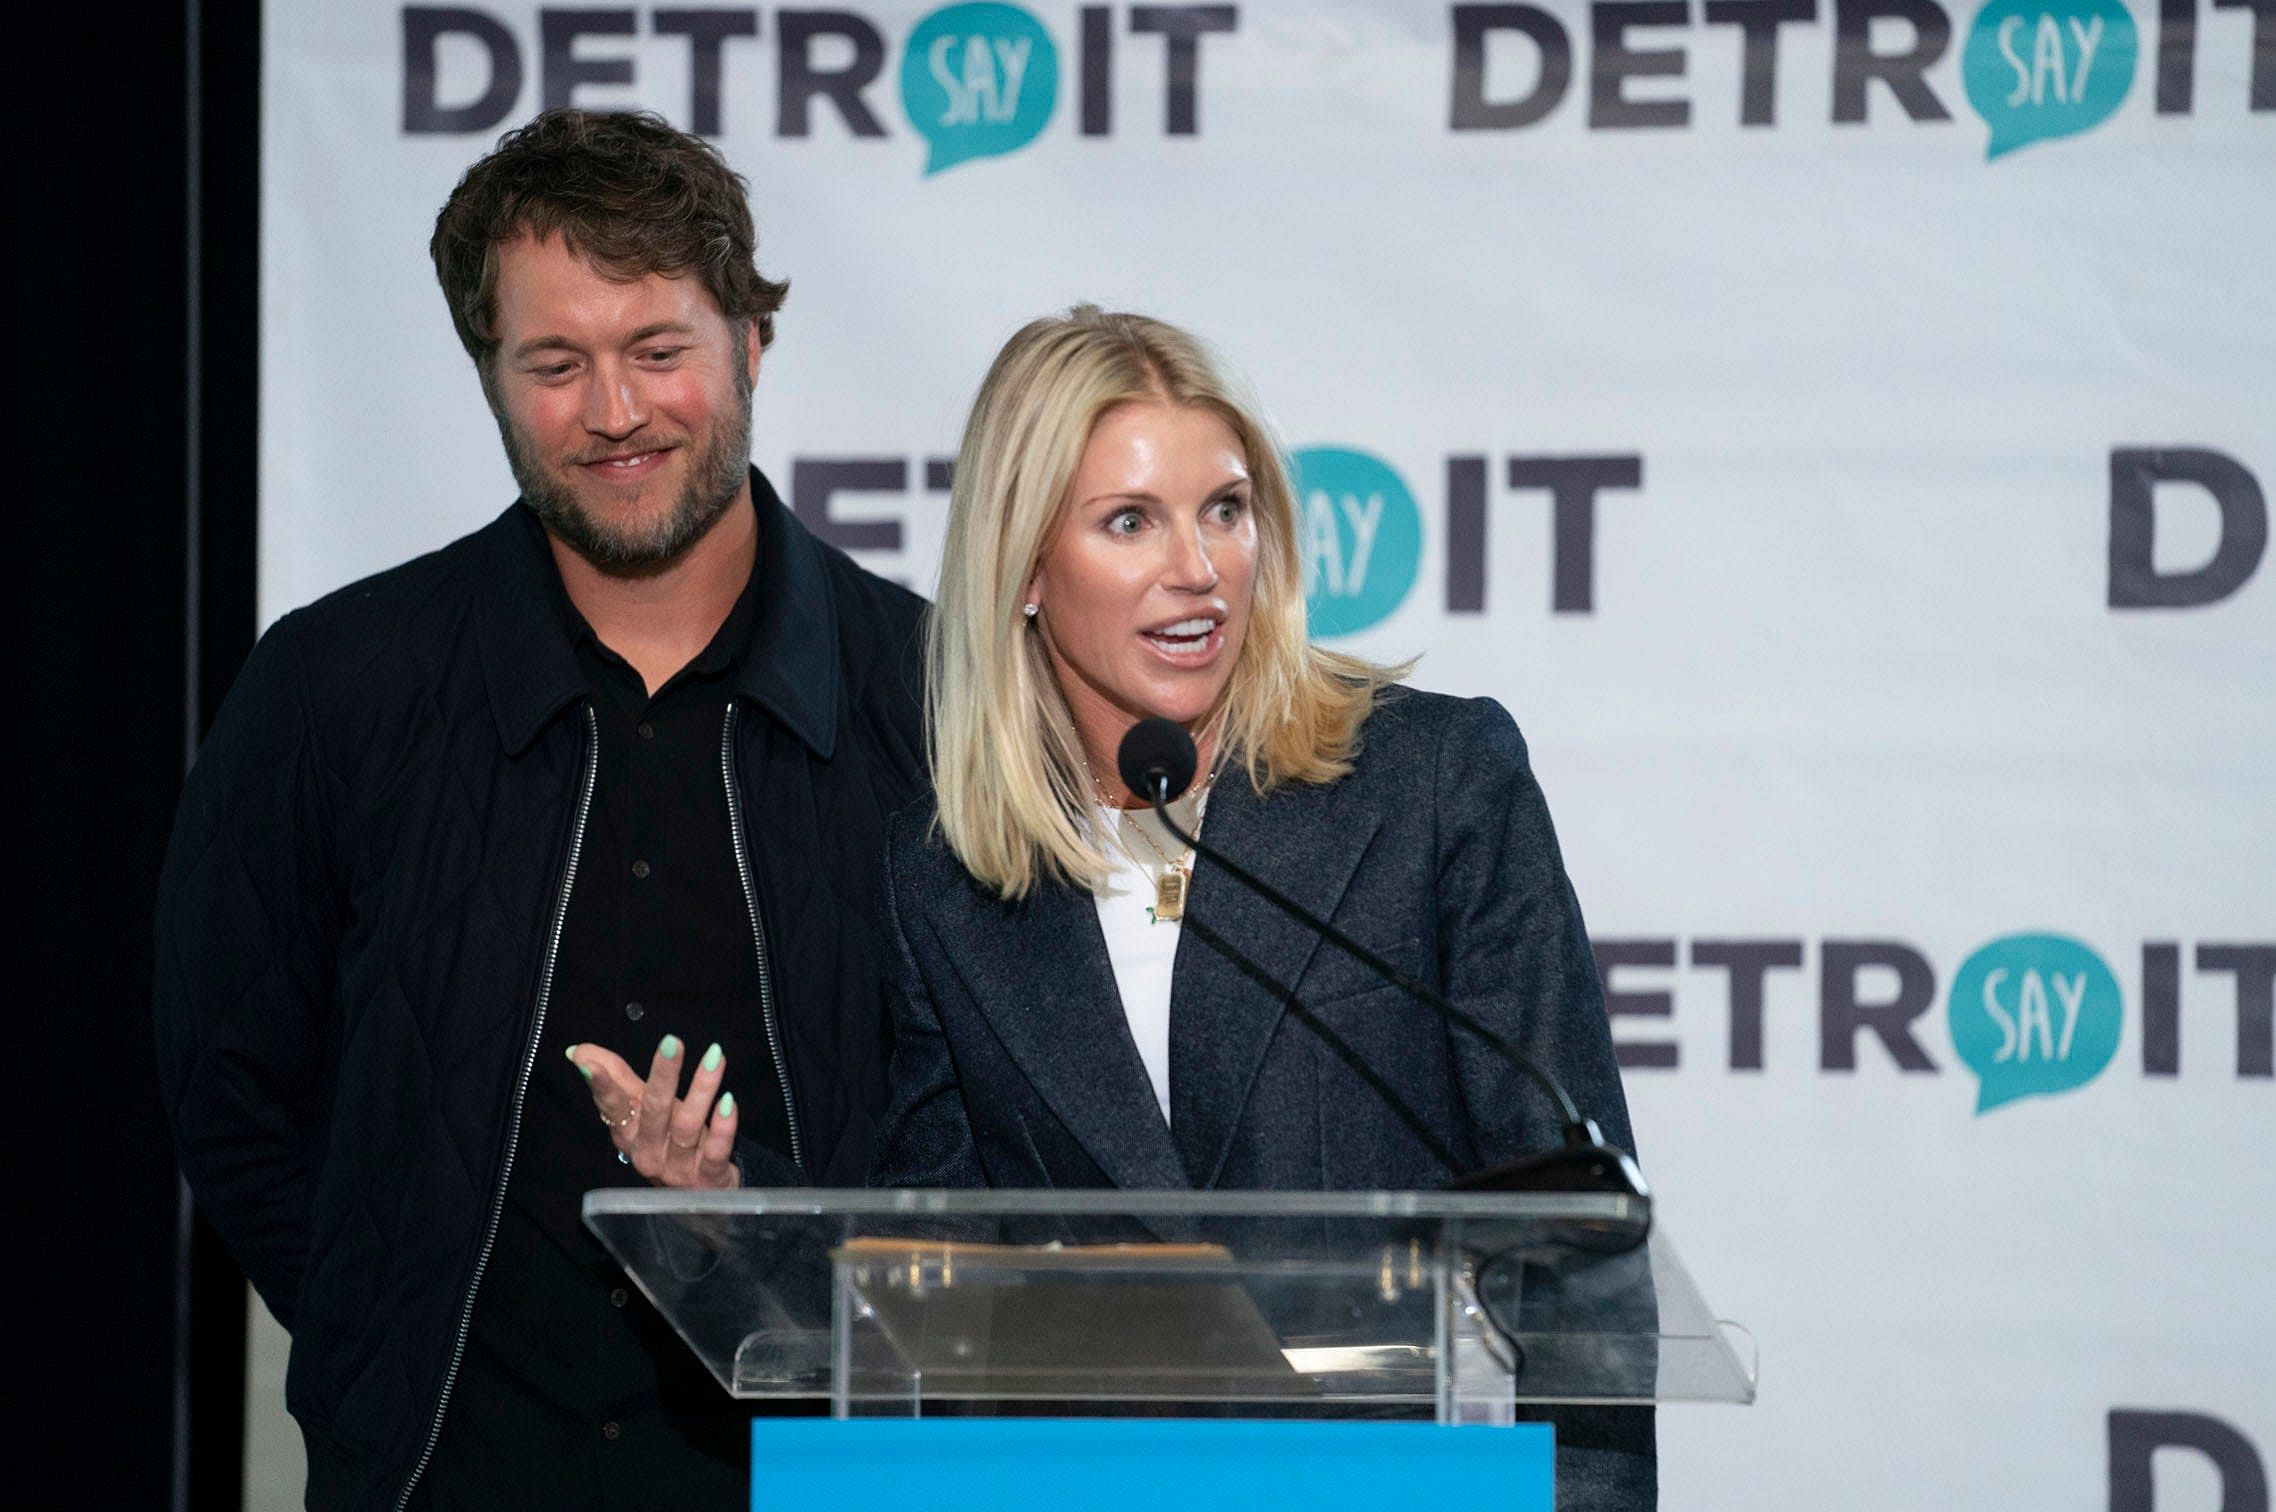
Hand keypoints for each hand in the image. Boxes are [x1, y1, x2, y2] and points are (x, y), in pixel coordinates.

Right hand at [566, 1035, 741, 1188]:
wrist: (699, 1198)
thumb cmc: (667, 1143)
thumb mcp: (641, 1111)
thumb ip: (615, 1078)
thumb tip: (577, 1051)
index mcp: (628, 1135)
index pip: (612, 1108)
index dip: (602, 1087)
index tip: (590, 1065)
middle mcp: (649, 1153)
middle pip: (654, 1111)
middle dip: (662, 1075)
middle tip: (673, 1042)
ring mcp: (678, 1169)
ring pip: (687, 1126)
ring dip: (702, 1089)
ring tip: (715, 1057)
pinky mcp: (708, 1179)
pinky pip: (716, 1151)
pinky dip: (723, 1127)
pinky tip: (729, 1101)